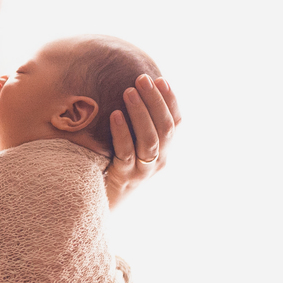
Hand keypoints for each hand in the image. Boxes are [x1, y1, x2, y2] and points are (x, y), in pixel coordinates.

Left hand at [106, 75, 181, 207]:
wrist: (105, 203)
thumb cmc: (119, 168)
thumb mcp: (134, 146)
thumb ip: (140, 125)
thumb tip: (137, 91)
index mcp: (166, 150)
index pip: (176, 122)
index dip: (171, 101)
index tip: (160, 79)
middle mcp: (160, 160)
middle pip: (164, 128)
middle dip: (155, 100)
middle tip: (142, 79)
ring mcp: (144, 170)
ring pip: (149, 139)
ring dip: (140, 113)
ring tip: (129, 91)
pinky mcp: (125, 177)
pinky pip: (126, 153)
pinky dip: (122, 132)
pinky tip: (114, 115)